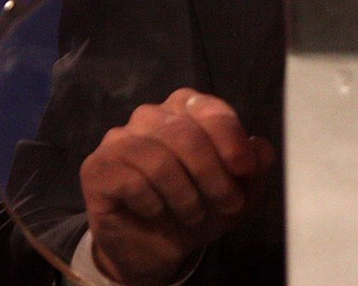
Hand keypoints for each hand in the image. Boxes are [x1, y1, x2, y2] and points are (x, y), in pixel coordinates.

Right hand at [80, 88, 274, 285]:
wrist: (153, 248)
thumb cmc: (197, 208)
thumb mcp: (237, 192)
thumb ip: (255, 167)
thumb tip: (259, 146)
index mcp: (186, 109)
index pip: (210, 110)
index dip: (230, 139)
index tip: (244, 170)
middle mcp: (151, 115)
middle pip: (186, 135)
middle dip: (213, 175)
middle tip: (227, 204)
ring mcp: (120, 139)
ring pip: (159, 159)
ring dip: (185, 195)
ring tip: (193, 215)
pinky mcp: (97, 167)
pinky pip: (131, 181)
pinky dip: (153, 203)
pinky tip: (156, 211)